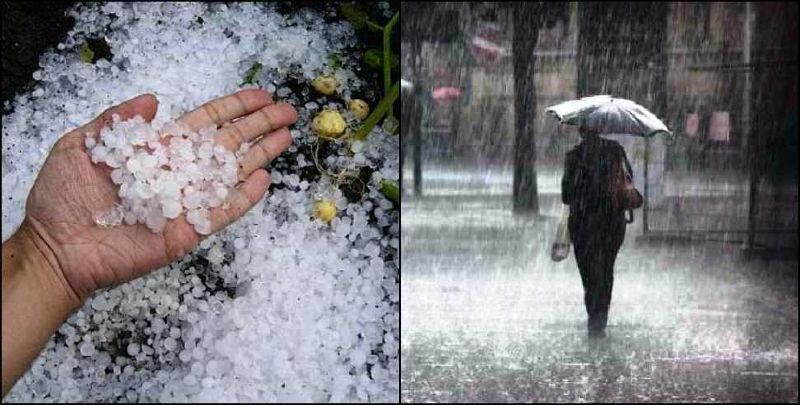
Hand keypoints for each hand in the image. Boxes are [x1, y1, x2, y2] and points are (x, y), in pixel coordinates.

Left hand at [21, 90, 297, 303]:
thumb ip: (117, 121)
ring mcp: (186, 202)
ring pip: (232, 174)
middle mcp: (179, 173)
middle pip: (229, 144)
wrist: (55, 247)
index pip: (206, 123)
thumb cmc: (62, 198)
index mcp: (158, 149)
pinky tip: (264, 180)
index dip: (235, 108)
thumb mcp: (81, 145)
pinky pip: (221, 212)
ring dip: (261, 155)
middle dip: (259, 126)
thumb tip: (152, 98)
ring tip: (287, 137)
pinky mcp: (187, 231)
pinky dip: (243, 198)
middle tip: (288, 111)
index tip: (261, 96)